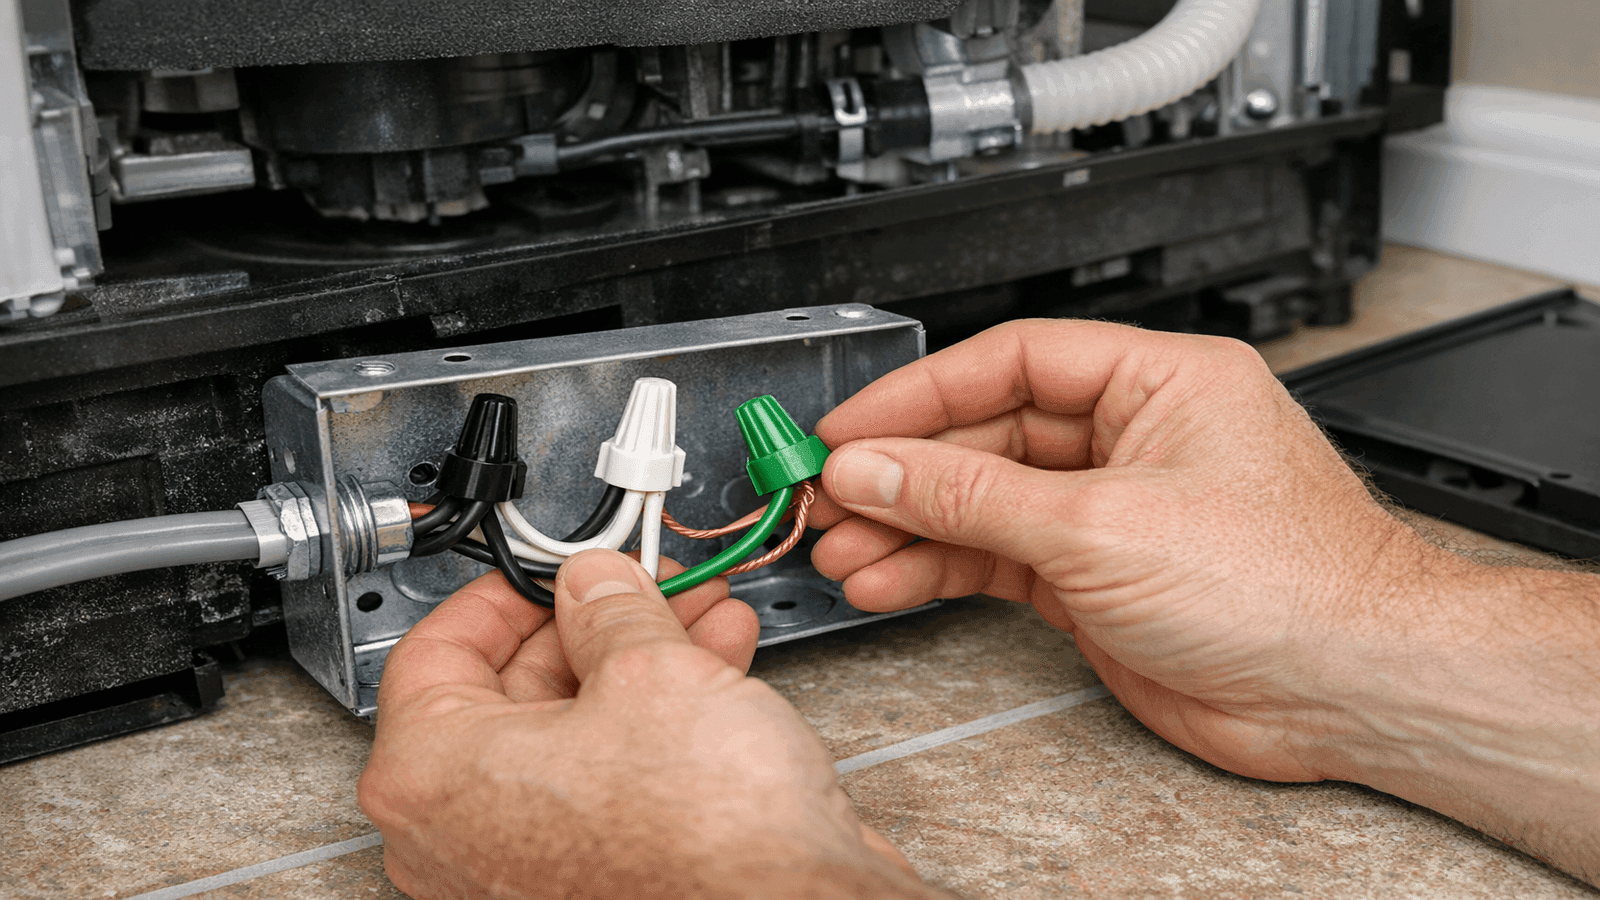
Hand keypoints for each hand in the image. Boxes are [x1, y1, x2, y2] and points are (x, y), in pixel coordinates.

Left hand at [358, 551, 939, 899]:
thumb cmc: (702, 837)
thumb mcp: (649, 669)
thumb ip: (609, 610)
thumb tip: (595, 588)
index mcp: (430, 779)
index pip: (436, 653)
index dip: (507, 592)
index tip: (550, 568)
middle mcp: (461, 838)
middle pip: (514, 693)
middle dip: (596, 624)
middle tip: (641, 583)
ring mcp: (526, 871)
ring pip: (572, 735)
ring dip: (637, 663)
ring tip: (698, 616)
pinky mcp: (592, 883)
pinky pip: (605, 782)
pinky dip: (652, 723)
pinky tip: (712, 672)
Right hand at [809, 319, 1599, 883]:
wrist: (1351, 689)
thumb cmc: (1291, 582)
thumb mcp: (1101, 524)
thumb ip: (974, 495)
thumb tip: (879, 466)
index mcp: (1155, 381)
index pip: (1011, 362)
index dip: (919, 392)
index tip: (849, 427)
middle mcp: (1132, 437)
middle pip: (987, 435)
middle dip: (903, 470)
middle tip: (828, 496)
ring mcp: (1112, 512)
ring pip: (985, 504)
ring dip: (912, 527)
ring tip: (843, 550)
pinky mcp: (1098, 581)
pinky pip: (1000, 561)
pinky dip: (944, 571)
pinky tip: (892, 580)